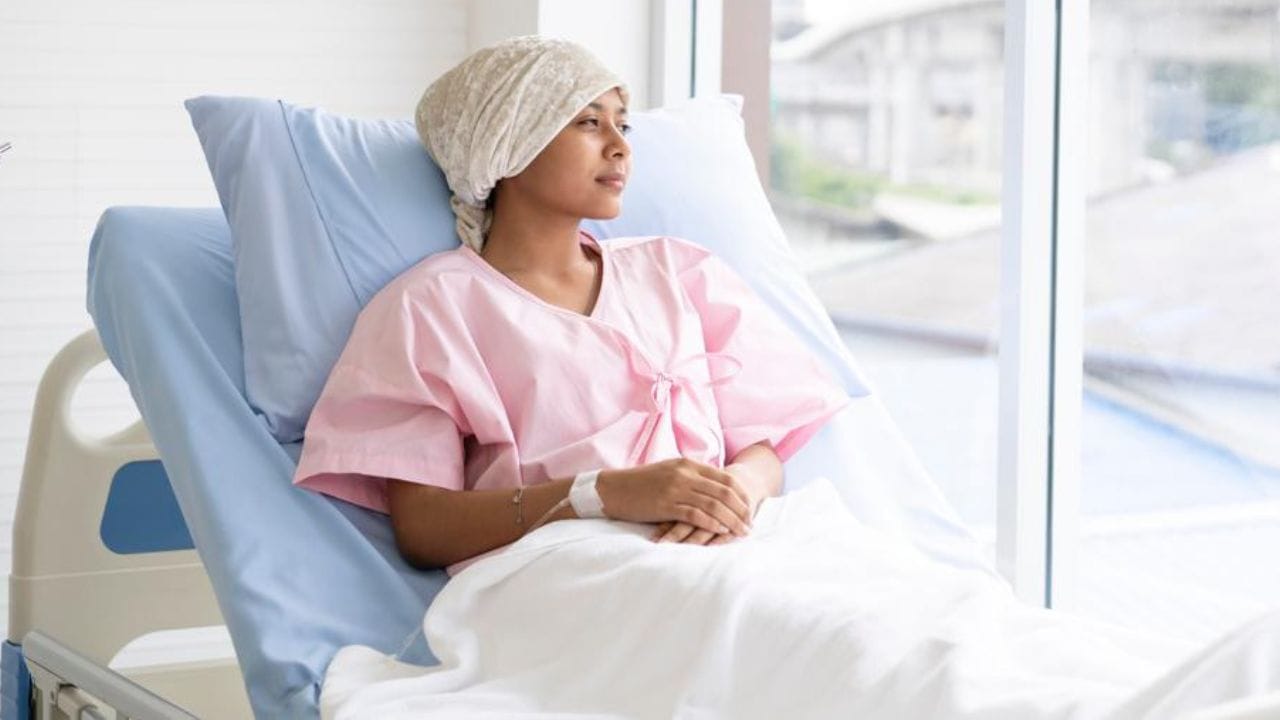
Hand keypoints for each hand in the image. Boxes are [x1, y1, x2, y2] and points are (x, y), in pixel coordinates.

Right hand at [650, 464, 766, 543]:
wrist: (614, 488)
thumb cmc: (641, 484)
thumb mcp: (670, 472)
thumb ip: (691, 477)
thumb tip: (712, 487)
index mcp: (689, 464)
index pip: (725, 478)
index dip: (741, 494)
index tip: (751, 508)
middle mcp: (685, 474)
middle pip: (724, 491)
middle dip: (741, 509)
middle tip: (751, 524)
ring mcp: (676, 489)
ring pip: (714, 504)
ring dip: (732, 519)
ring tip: (742, 532)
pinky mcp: (666, 505)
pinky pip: (696, 515)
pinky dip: (712, 524)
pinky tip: (722, 532)